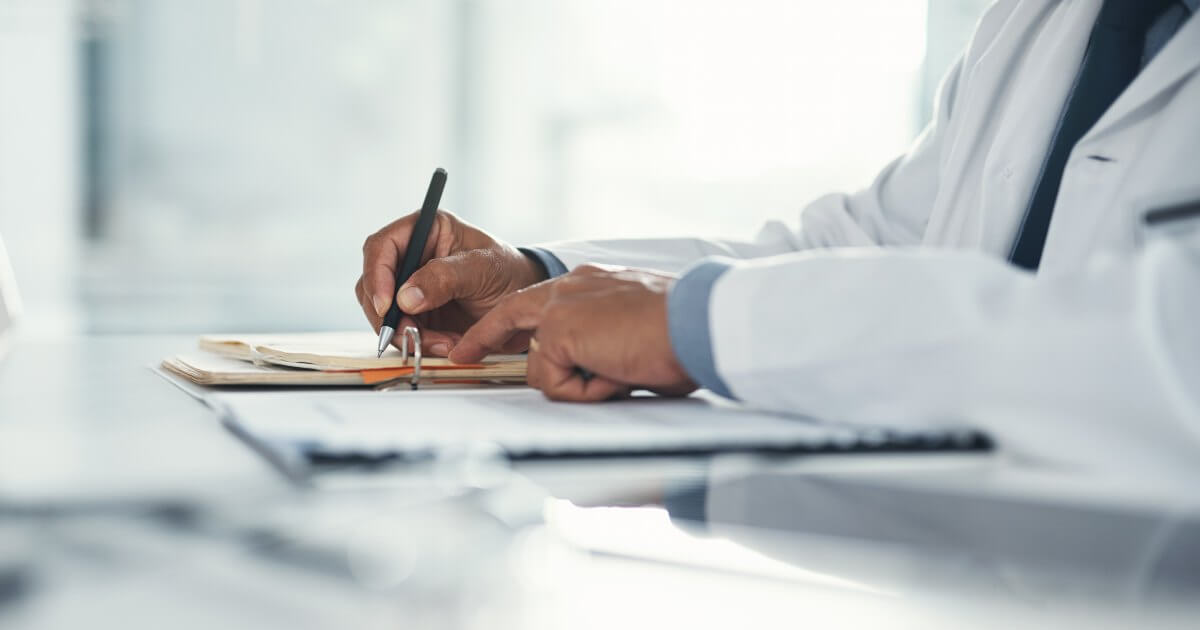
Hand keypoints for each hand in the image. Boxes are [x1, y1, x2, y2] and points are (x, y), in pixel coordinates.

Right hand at [354, 210, 544, 355]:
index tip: (388, 305)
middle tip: (413, 335)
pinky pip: (402, 332)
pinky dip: (419, 343)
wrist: (523, 303)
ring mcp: (410, 287)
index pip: (382, 247)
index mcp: (425, 230)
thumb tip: (405, 297)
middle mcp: (411, 256)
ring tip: (444, 342)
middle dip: (390, 315)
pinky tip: (447, 345)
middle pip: (373, 284)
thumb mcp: (482, 268)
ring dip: (407, 334)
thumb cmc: (508, 272)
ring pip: (384, 313)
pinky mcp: (416, 314)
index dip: (377, 275)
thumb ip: (445, 278)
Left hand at [450, 264, 697, 400]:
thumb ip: (606, 343)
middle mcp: (573, 286)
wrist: (696, 322)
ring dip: (577, 384)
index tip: (492, 334)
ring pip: (540, 366)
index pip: (541, 300)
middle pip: (512, 314)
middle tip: (462, 355)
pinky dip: (585, 391)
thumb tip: (600, 372)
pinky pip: (554, 383)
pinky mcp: (558, 330)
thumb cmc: (684, 331)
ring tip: (620, 373)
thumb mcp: (636, 333)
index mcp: (594, 283)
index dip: (513, 321)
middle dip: (483, 337)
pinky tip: (615, 375)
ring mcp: (561, 307)